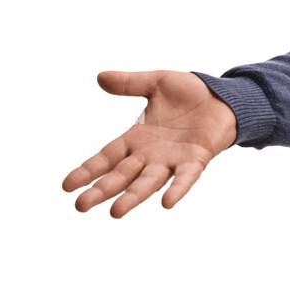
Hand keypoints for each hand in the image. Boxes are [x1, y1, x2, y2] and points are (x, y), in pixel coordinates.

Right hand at [61, 70, 237, 217]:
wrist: (223, 98)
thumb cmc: (189, 94)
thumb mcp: (156, 83)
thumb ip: (130, 83)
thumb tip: (100, 77)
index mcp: (137, 138)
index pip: (106, 157)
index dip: (87, 170)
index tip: (66, 186)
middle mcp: (150, 154)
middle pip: (121, 175)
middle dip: (102, 190)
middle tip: (80, 206)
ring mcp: (173, 160)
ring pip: (148, 182)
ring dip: (133, 197)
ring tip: (115, 213)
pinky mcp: (196, 160)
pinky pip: (186, 178)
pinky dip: (177, 189)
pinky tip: (167, 203)